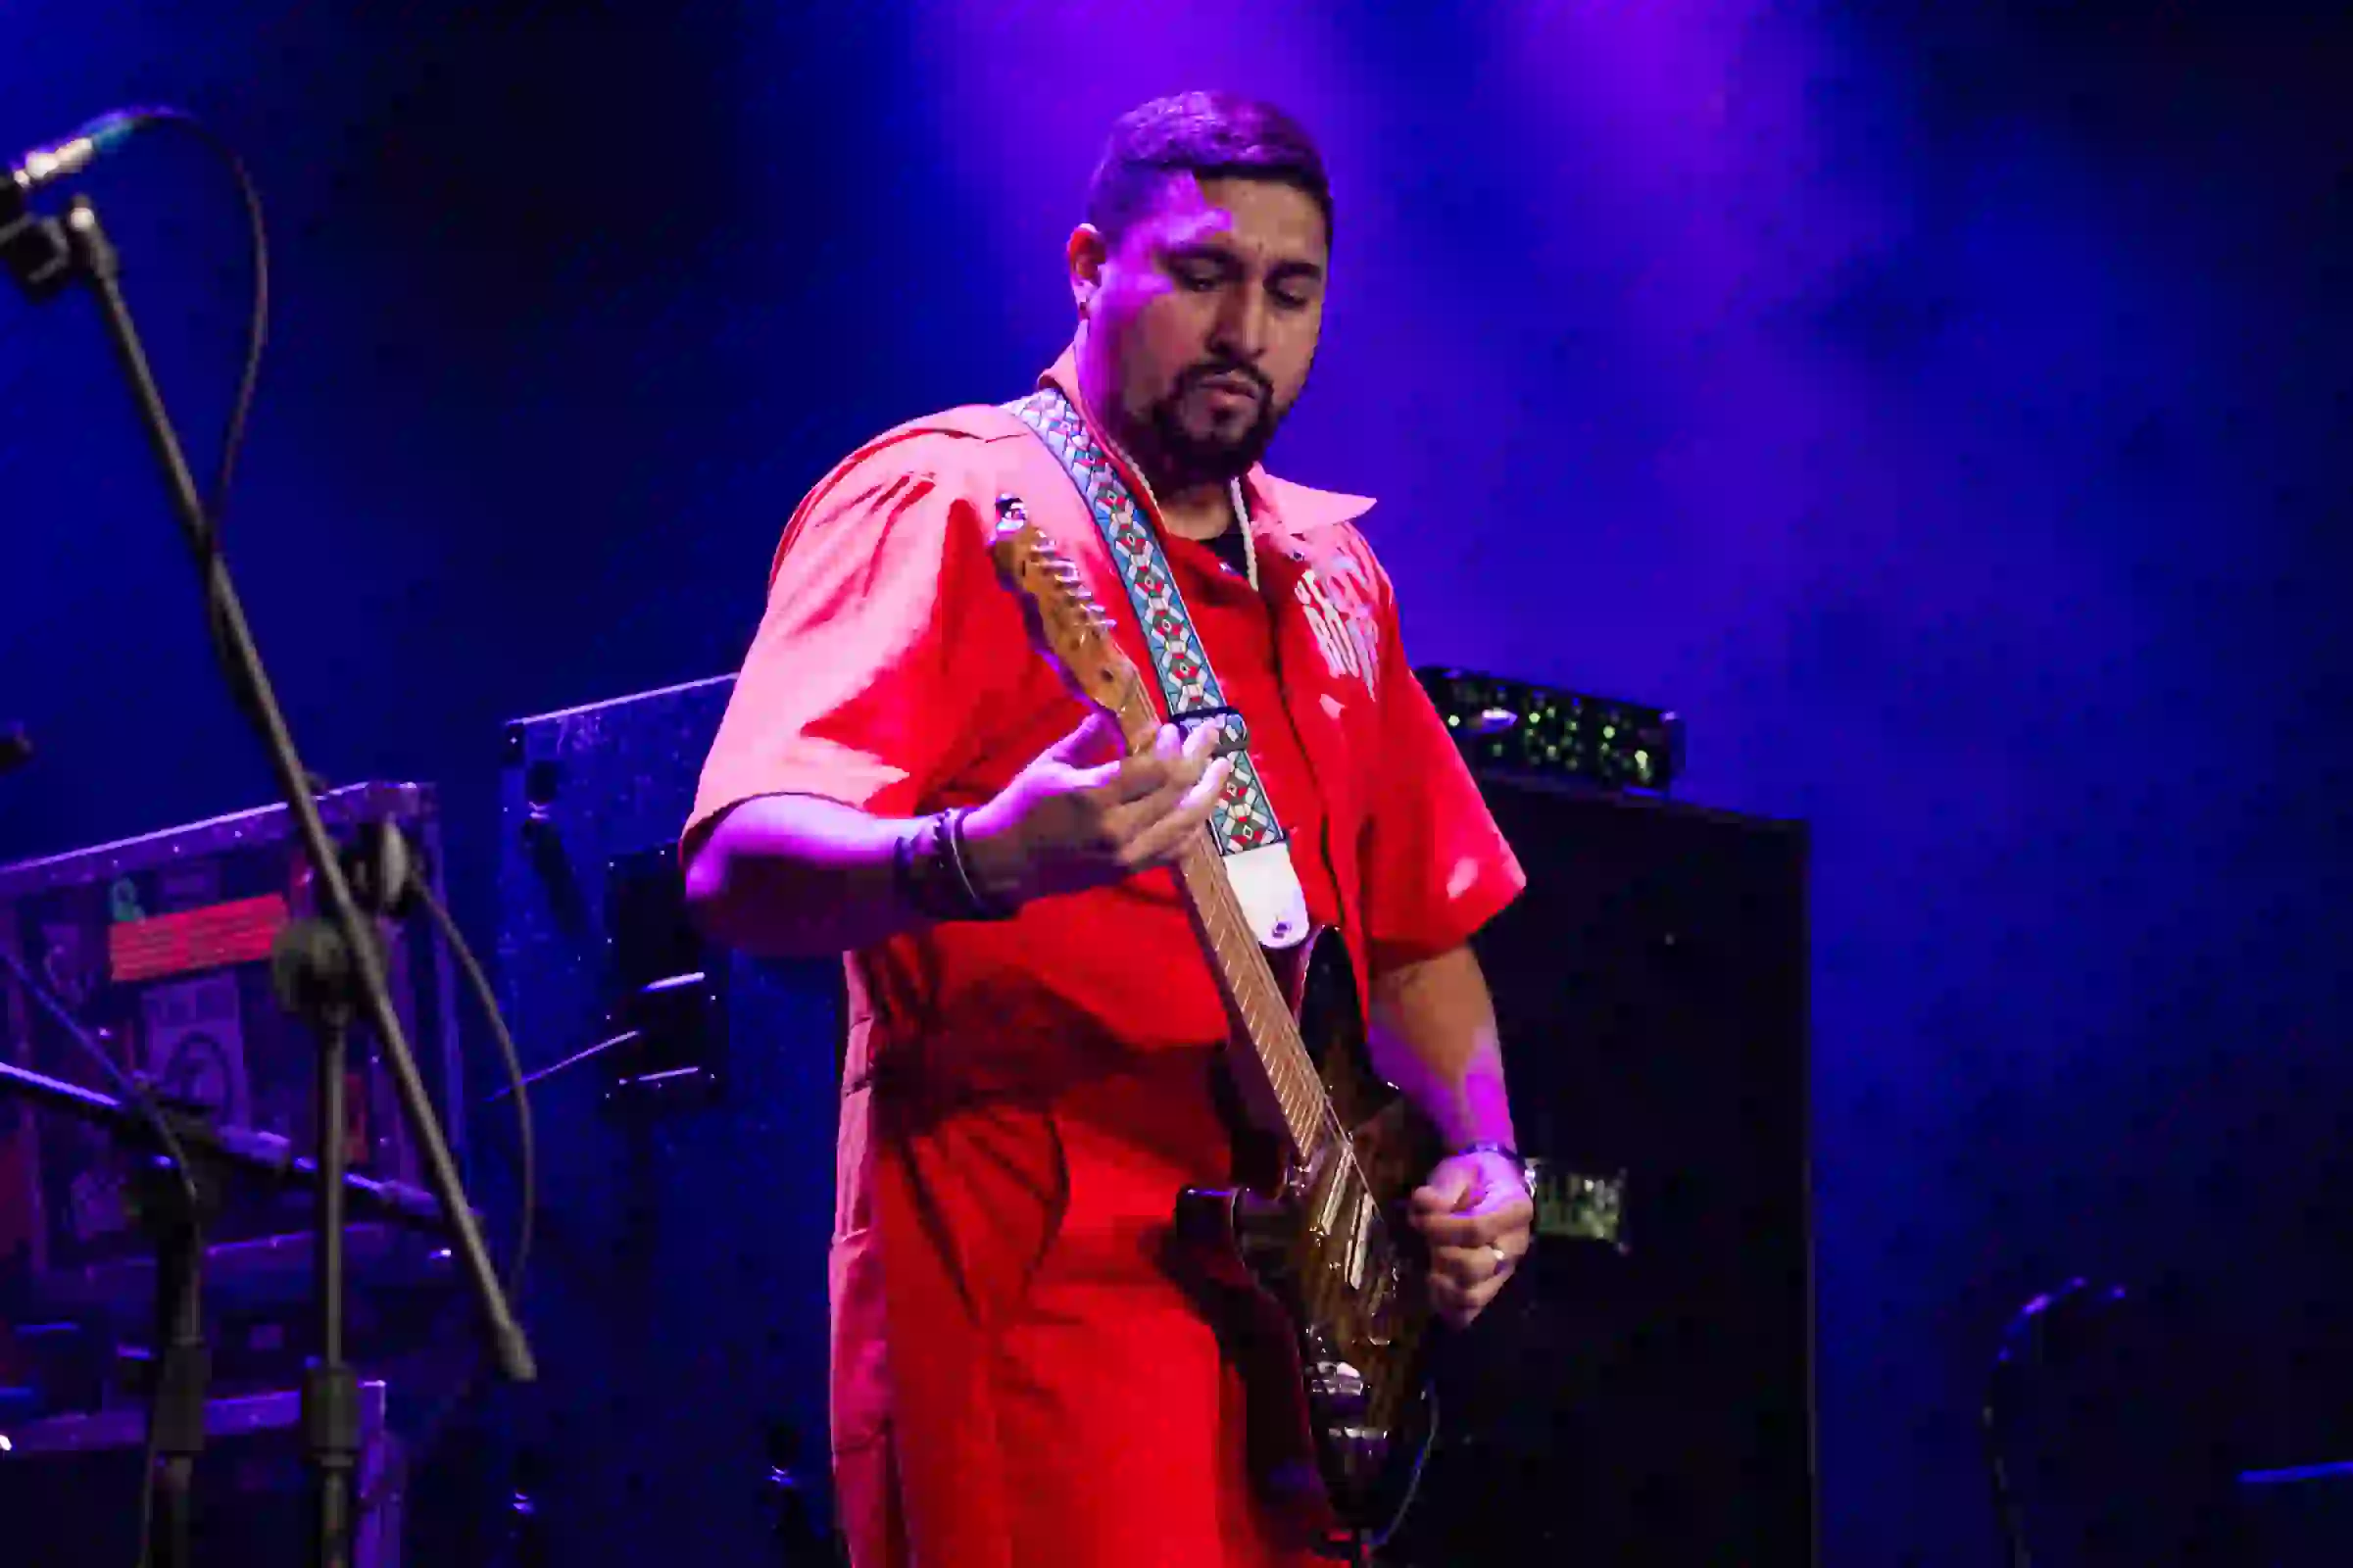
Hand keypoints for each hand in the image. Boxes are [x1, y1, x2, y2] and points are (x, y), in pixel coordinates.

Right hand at [962, 710, 1230, 904]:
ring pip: (1186, 825)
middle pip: (1179, 792)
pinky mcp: (1129, 872)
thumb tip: (1118, 711)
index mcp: (1095, 795)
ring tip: (1221, 771)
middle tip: (1213, 736)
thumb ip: (1089, 737)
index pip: (1157, 769)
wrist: (1005, 862)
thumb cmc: (1023, 805)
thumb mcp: (1052, 763)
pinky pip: (1174, 851)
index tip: (1175, 729)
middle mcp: (1118, 828)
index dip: (1175, 746)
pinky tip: (1200, 810)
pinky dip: (1192, 829)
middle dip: (1202, 760)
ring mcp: (1127, 855)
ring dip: (1209, 795)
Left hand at [1408, 1149, 1533, 1328]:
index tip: (1420, 1220)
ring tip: (1431, 1267)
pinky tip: (1434, 1287)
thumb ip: (1443, 1188)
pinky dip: (1447, 1307)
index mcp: (1515, 1210)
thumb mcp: (1458, 1171)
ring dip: (1443, 1284)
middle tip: (1428, 1241)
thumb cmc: (1473, 1176)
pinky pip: (1470, 1312)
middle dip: (1443, 1255)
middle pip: (1478, 1266)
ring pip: (1474, 1296)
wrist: (1489, 1184)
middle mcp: (1515, 1245)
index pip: (1477, 1228)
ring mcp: (1505, 1270)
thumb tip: (1425, 1203)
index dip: (1443, 1228)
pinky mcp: (1491, 1286)